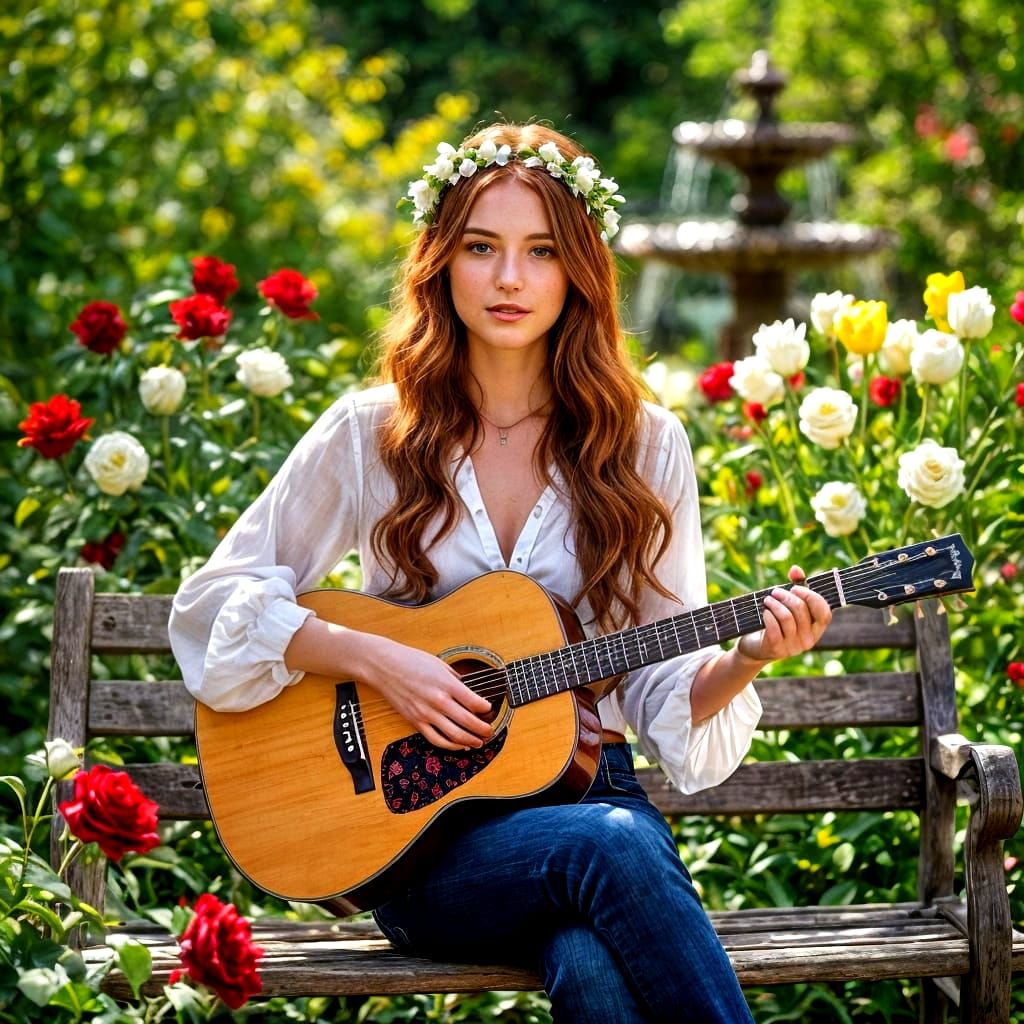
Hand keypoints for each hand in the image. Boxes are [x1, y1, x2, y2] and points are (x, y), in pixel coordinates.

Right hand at [359, 635, 493, 750]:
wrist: (384, 666)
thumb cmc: (411, 661)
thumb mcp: (439, 665)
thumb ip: (455, 679)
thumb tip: (469, 691)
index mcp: (446, 684)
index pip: (474, 702)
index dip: (486, 709)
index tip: (490, 709)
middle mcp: (438, 700)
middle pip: (468, 721)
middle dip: (483, 729)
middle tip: (490, 731)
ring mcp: (426, 713)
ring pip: (454, 735)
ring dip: (470, 741)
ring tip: (479, 742)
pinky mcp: (415, 721)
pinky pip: (436, 739)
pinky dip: (450, 745)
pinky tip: (458, 745)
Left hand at [736, 565, 832, 663]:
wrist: (756, 648)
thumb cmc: (776, 622)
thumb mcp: (788, 605)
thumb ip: (796, 586)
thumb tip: (795, 569)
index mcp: (816, 629)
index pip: (824, 613)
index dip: (812, 597)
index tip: (795, 588)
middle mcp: (808, 640)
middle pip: (801, 610)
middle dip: (786, 596)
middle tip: (775, 591)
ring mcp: (793, 647)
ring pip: (787, 617)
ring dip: (775, 604)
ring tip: (767, 599)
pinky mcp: (777, 649)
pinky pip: (774, 627)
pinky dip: (768, 616)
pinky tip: (764, 612)